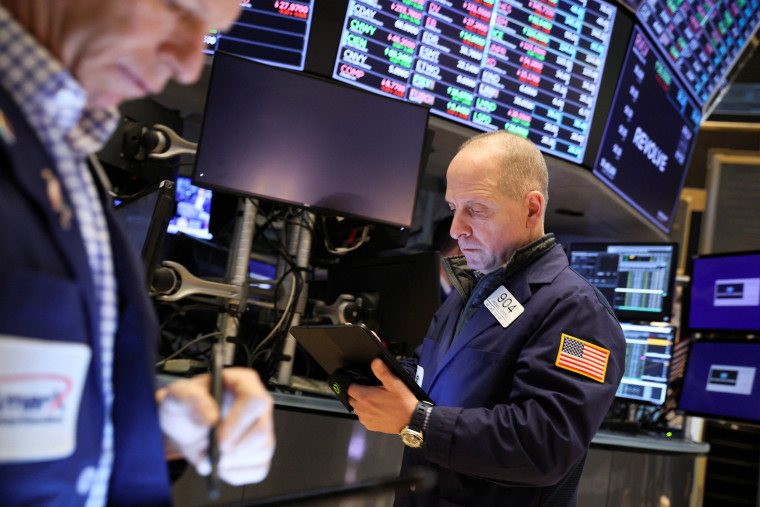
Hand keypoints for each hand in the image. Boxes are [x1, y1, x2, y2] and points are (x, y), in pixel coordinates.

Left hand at [156, 367, 274, 484]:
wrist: (183, 429)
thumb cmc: (185, 407)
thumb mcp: (177, 395)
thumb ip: (190, 399)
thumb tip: (210, 417)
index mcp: (243, 383)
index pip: (255, 401)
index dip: (238, 423)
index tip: (219, 440)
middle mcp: (257, 405)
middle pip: (261, 432)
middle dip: (234, 450)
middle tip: (213, 453)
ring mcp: (262, 428)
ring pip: (262, 452)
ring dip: (233, 463)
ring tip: (212, 458)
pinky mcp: (260, 451)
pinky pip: (259, 469)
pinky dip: (237, 474)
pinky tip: (221, 466)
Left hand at [347, 358, 418, 433]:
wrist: (411, 420)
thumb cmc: (404, 403)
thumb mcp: (394, 383)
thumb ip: (382, 372)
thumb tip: (375, 362)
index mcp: (365, 396)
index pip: (348, 387)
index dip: (352, 383)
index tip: (359, 381)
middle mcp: (362, 409)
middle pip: (351, 397)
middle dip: (357, 392)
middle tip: (370, 390)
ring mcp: (365, 418)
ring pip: (356, 407)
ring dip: (361, 403)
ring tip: (375, 400)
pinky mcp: (370, 425)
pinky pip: (363, 417)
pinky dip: (367, 412)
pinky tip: (377, 409)